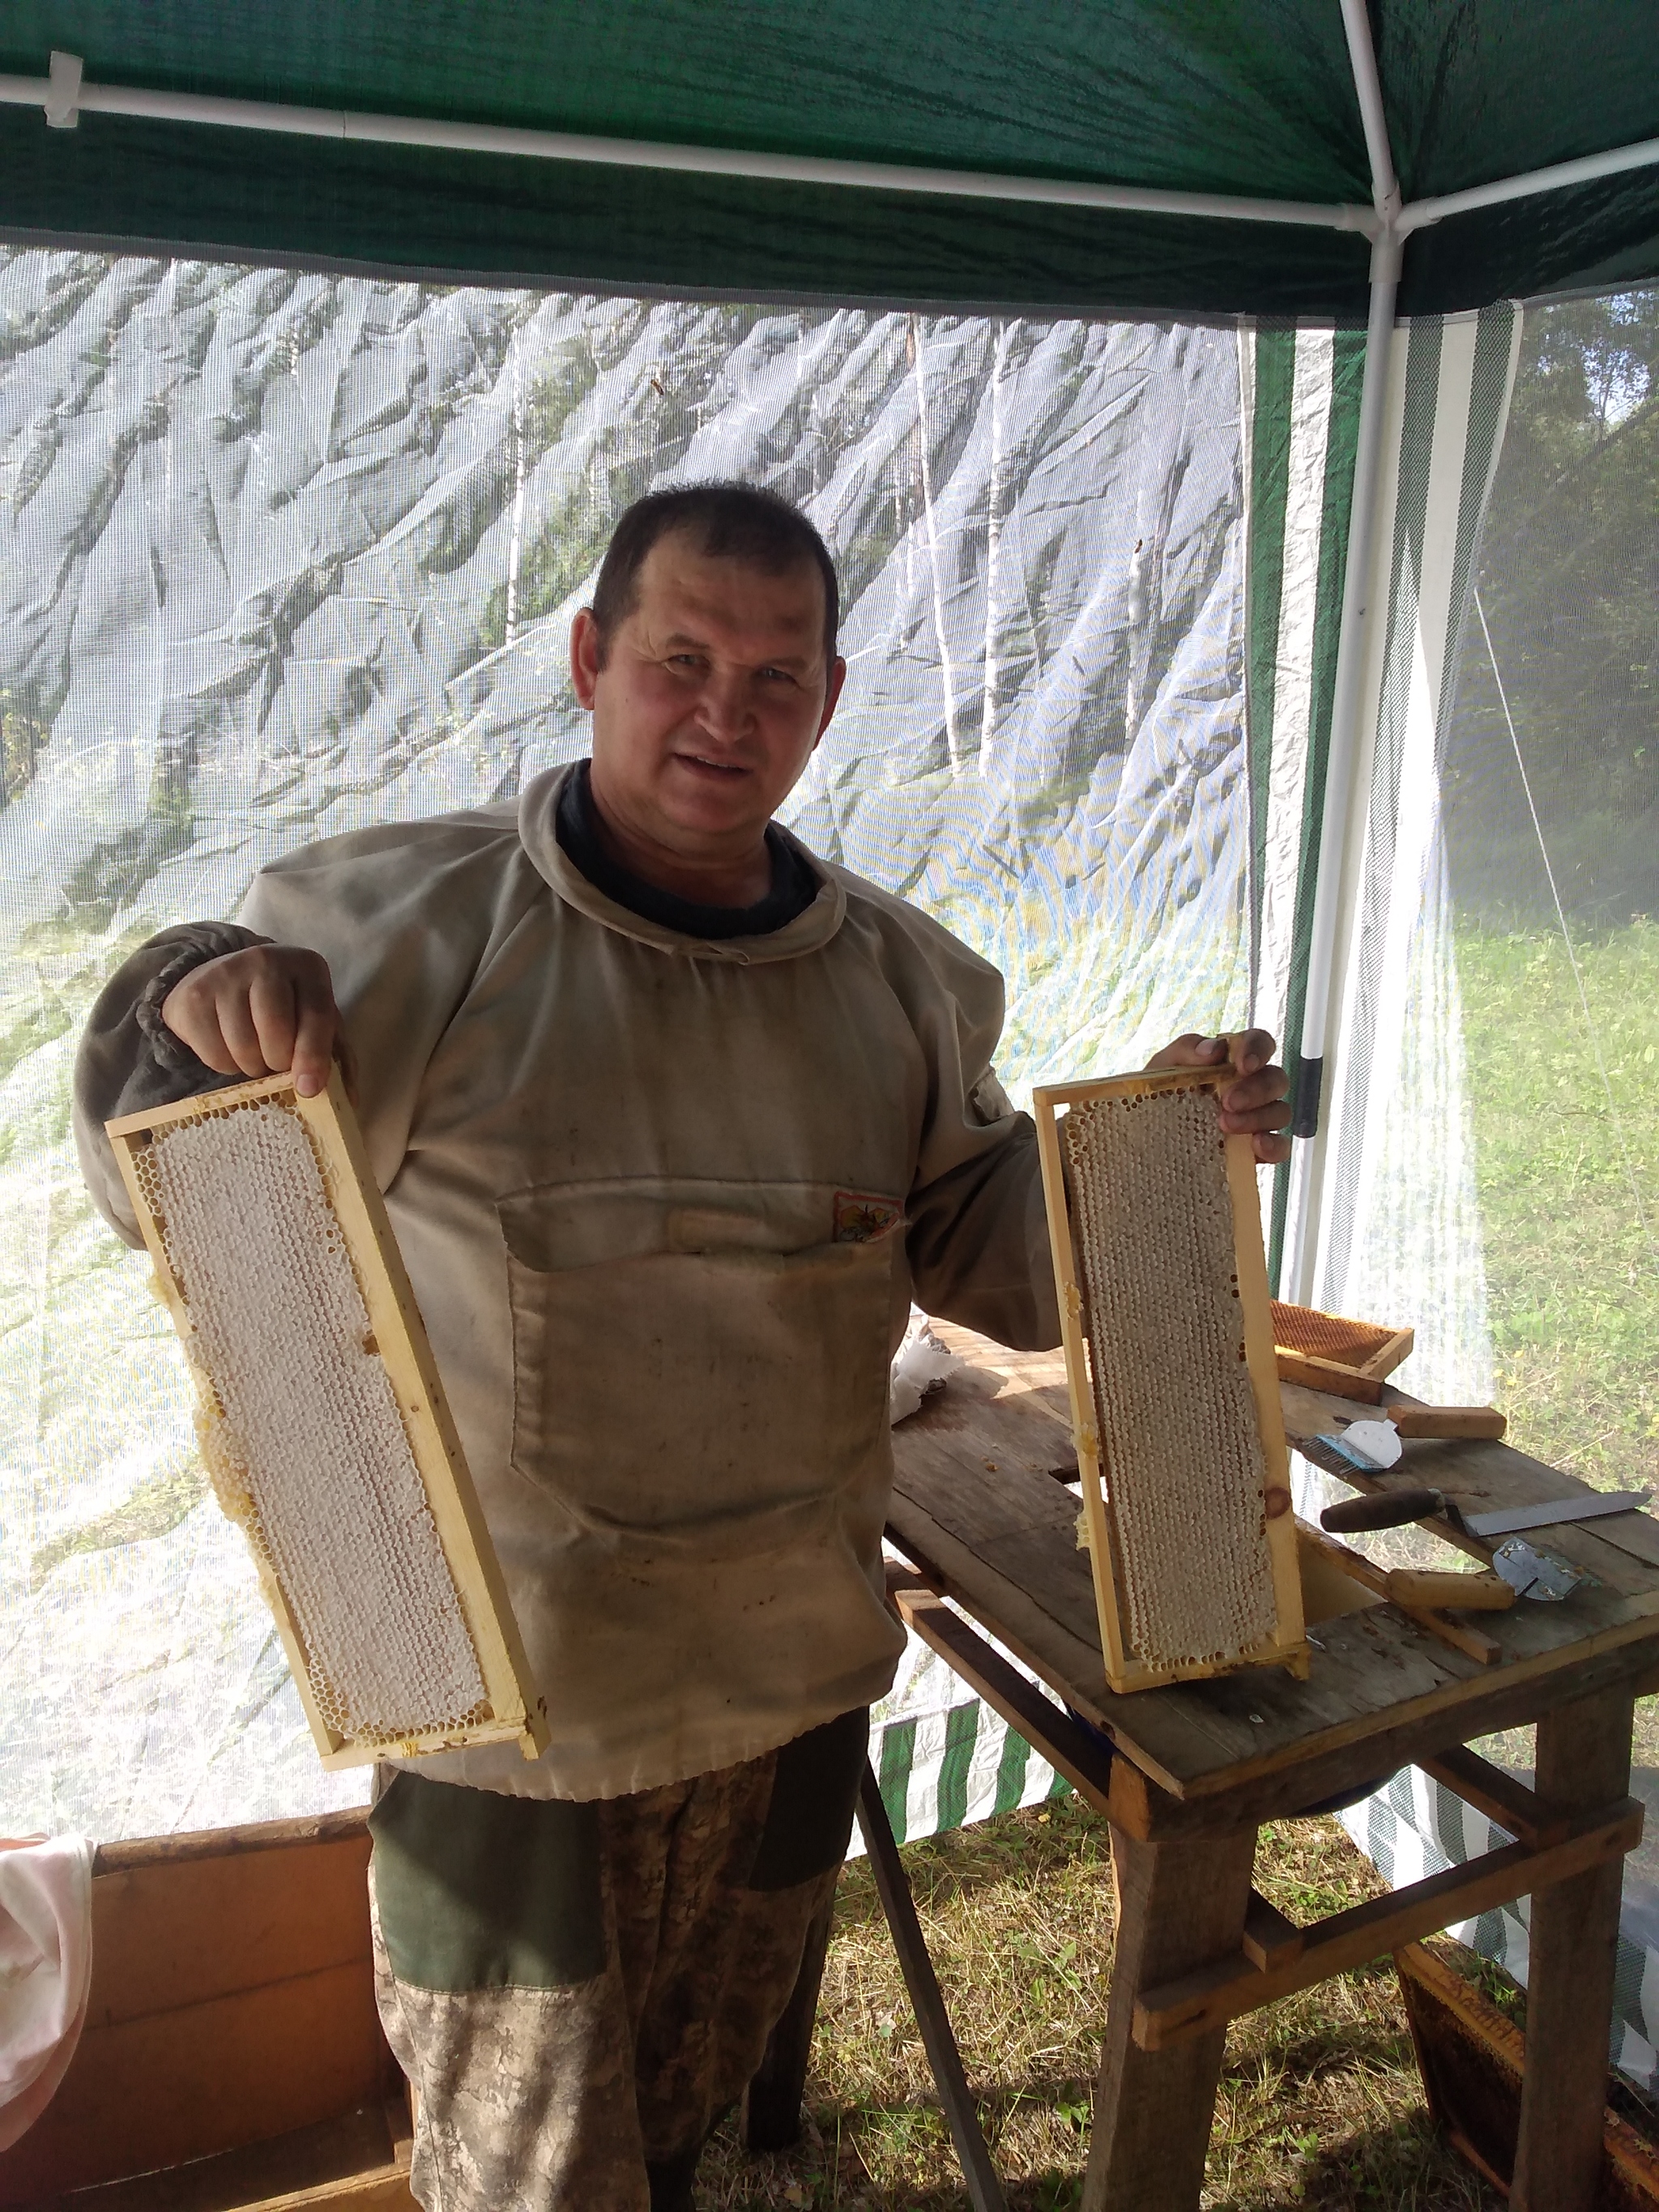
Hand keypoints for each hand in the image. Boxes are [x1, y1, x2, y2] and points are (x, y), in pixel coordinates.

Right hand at [160, 945, 347, 1099]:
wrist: (222, 980)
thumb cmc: (283, 1007)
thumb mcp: (315, 1021)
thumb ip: (336, 1056)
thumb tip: (350, 1102)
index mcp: (307, 966)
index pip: (316, 1014)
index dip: (313, 1056)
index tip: (308, 1089)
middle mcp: (266, 961)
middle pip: (276, 1031)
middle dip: (279, 1061)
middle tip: (277, 1062)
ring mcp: (225, 974)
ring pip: (243, 1046)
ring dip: (252, 1066)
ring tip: (256, 1054)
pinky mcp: (193, 996)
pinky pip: (213, 1054)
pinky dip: (225, 1065)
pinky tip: (230, 1048)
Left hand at [1145, 1029, 1291, 1164]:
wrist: (1143, 1139)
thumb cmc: (1159, 1095)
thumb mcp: (1162, 1068)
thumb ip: (1185, 1050)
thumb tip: (1214, 1048)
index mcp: (1232, 1061)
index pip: (1260, 1043)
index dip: (1259, 1049)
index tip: (1244, 1065)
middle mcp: (1252, 1086)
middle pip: (1276, 1079)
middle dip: (1256, 1089)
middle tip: (1227, 1102)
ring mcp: (1258, 1119)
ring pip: (1281, 1112)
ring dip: (1259, 1117)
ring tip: (1225, 1126)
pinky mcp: (1256, 1149)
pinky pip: (1281, 1146)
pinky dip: (1275, 1146)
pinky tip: (1258, 1146)